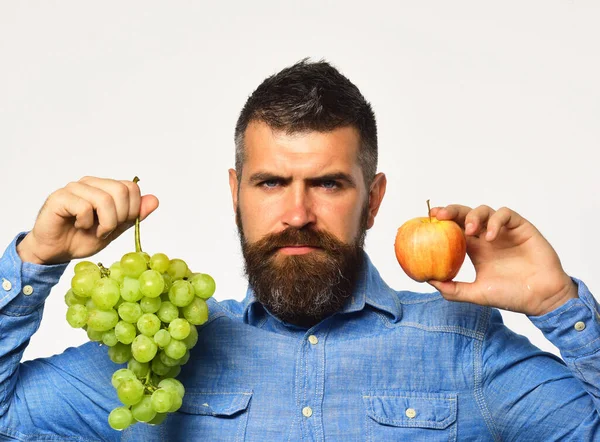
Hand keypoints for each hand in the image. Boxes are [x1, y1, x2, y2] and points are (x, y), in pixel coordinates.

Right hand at [17, 176, 158, 264]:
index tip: (119, 225)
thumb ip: (134, 215)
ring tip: (94, 231)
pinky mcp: (60, 197)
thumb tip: (155, 200)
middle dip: (119, 217)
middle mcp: (91, 183)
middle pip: (121, 191)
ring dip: (104, 223)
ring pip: (104, 199)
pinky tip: (78, 226)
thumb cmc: (82, 238)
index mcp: (105, 187)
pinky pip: (84, 207)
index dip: (132, 210)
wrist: (56, 252)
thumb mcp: (115, 229)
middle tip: (106, 230)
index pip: (131, 187)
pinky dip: (86, 223)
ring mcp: (75, 188)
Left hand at [427, 205, 577, 315]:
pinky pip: (505, 214)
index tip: (427, 221)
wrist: (542, 299)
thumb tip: (428, 281)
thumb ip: (453, 289)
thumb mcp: (476, 294)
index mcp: (475, 249)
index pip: (454, 229)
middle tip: (440, 215)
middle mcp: (487, 237)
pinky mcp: (521, 227)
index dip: (441, 222)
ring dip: (473, 216)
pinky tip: (490, 236)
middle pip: (465, 214)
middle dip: (451, 210)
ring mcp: (504, 231)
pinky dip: (495, 221)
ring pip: (484, 210)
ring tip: (470, 230)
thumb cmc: (511, 296)